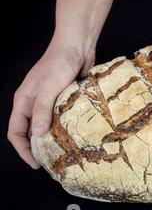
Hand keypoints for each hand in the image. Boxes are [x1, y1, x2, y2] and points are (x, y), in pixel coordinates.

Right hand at [7, 34, 94, 168]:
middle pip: (31, 131)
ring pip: (47, 125)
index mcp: (24, 101)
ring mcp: (50, 101)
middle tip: (53, 162)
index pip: (16, 131)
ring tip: (65, 153)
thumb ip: (43, 110)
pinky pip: (62, 118)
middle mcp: (34, 103)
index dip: (23, 149)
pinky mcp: (65, 98)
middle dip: (38, 147)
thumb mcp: (50, 87)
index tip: (36, 163)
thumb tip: (37, 134)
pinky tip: (76, 136)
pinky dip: (66, 128)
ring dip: (53, 138)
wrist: (77, 46)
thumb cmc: (60, 62)